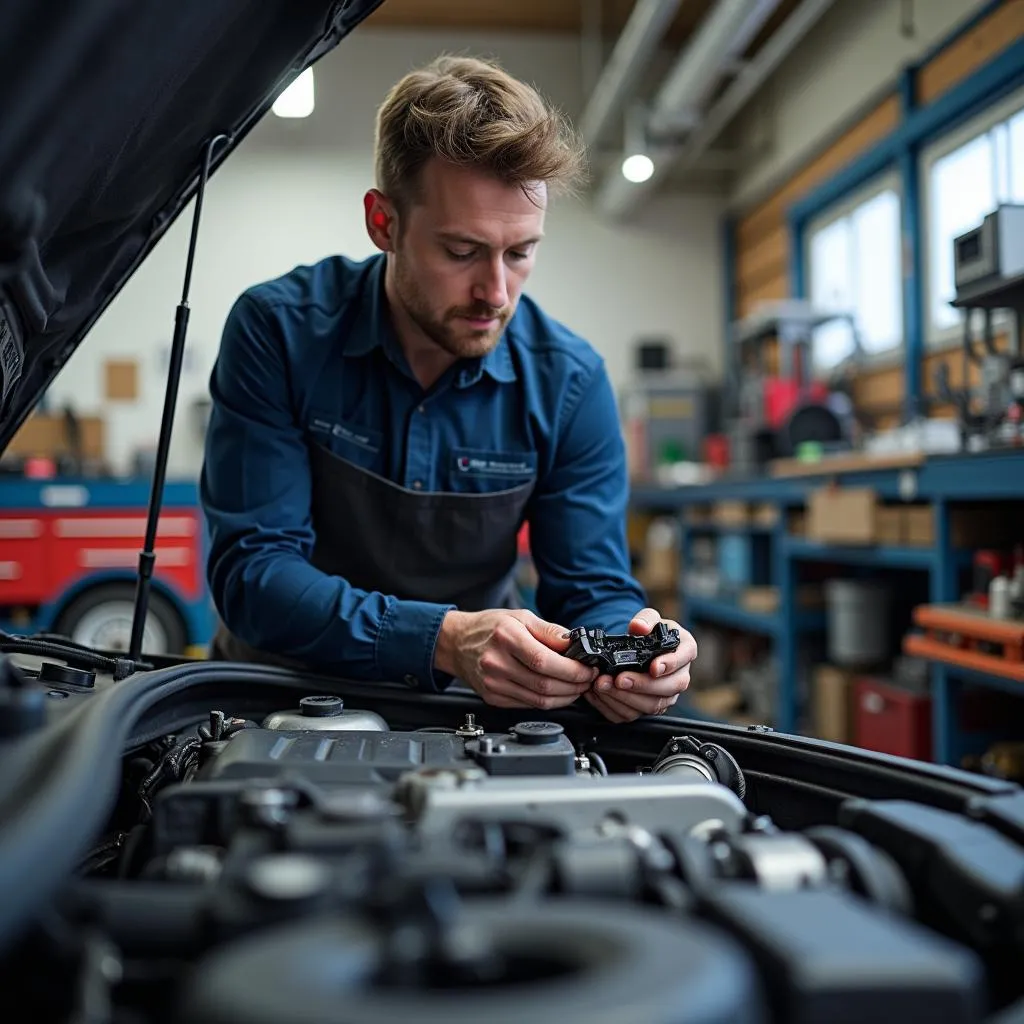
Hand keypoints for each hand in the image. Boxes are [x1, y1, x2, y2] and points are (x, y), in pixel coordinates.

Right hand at [434, 608, 596, 709]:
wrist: (457, 643)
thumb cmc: (489, 627)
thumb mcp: (521, 616)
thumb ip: (550, 631)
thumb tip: (575, 644)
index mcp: (505, 637)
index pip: (544, 661)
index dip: (571, 670)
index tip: (587, 669)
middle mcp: (496, 663)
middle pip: (544, 685)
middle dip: (574, 686)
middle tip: (588, 679)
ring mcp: (493, 684)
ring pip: (539, 700)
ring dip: (565, 697)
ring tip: (577, 687)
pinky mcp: (493, 698)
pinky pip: (529, 705)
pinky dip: (548, 701)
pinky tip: (557, 691)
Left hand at [584, 607, 696, 723]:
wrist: (640, 647)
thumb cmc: (650, 632)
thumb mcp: (649, 618)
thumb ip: (645, 619)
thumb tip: (639, 627)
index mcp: (685, 650)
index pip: (684, 657)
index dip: (670, 664)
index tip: (654, 667)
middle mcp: (680, 675)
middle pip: (670, 687)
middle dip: (642, 685)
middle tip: (621, 679)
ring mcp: (666, 694)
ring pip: (653, 705)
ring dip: (626, 697)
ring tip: (605, 685)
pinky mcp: (650, 707)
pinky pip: (636, 713)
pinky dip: (616, 705)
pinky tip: (602, 694)